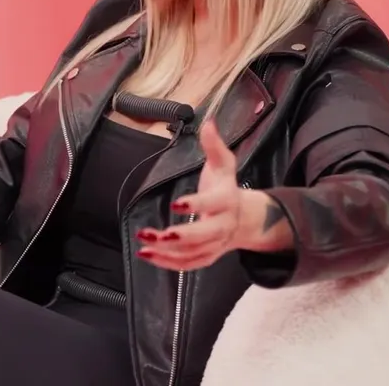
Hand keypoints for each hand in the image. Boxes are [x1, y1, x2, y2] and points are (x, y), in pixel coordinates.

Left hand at [136, 120, 266, 270]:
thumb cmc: (226, 187)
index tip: (177, 203)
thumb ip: (214, 145)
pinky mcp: (206, 257)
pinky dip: (168, 263)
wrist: (244, 219)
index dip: (197, 204)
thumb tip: (207, 122)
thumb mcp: (224, 164)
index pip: (214, 203)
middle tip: (161, 234)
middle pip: (207, 235)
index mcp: (228, 200)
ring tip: (144, 242)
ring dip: (168, 251)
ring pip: (194, 253)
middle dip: (184, 236)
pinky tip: (147, 254)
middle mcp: (224, 225)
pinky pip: (188, 265)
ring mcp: (216, 244)